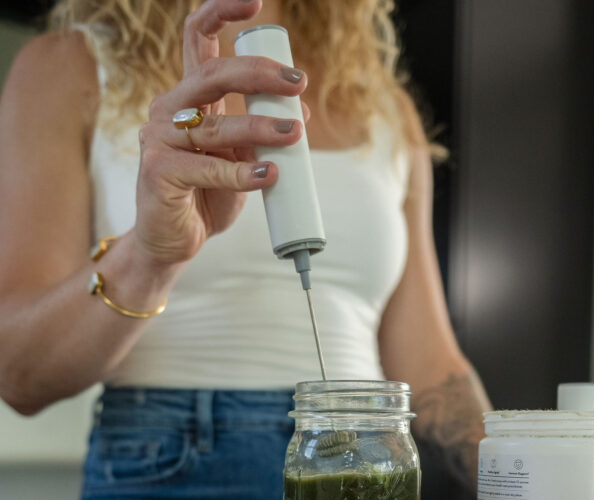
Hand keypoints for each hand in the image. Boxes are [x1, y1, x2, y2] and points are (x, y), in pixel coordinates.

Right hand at [132, 0, 306, 266]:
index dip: (222, 12)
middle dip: (259, 73)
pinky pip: (207, 167)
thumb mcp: (239, 160)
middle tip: (297, 84)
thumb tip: (297, 115)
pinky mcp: (157, 171)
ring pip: (215, 124)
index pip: (197, 38)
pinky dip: (242, 173)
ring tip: (294, 136)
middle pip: (213, 73)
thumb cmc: (205, 197)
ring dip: (260, 128)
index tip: (256, 3)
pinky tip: (268, 176)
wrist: (173, 243)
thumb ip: (259, 136)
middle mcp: (169, 109)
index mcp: (188, 97)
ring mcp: (158, 138)